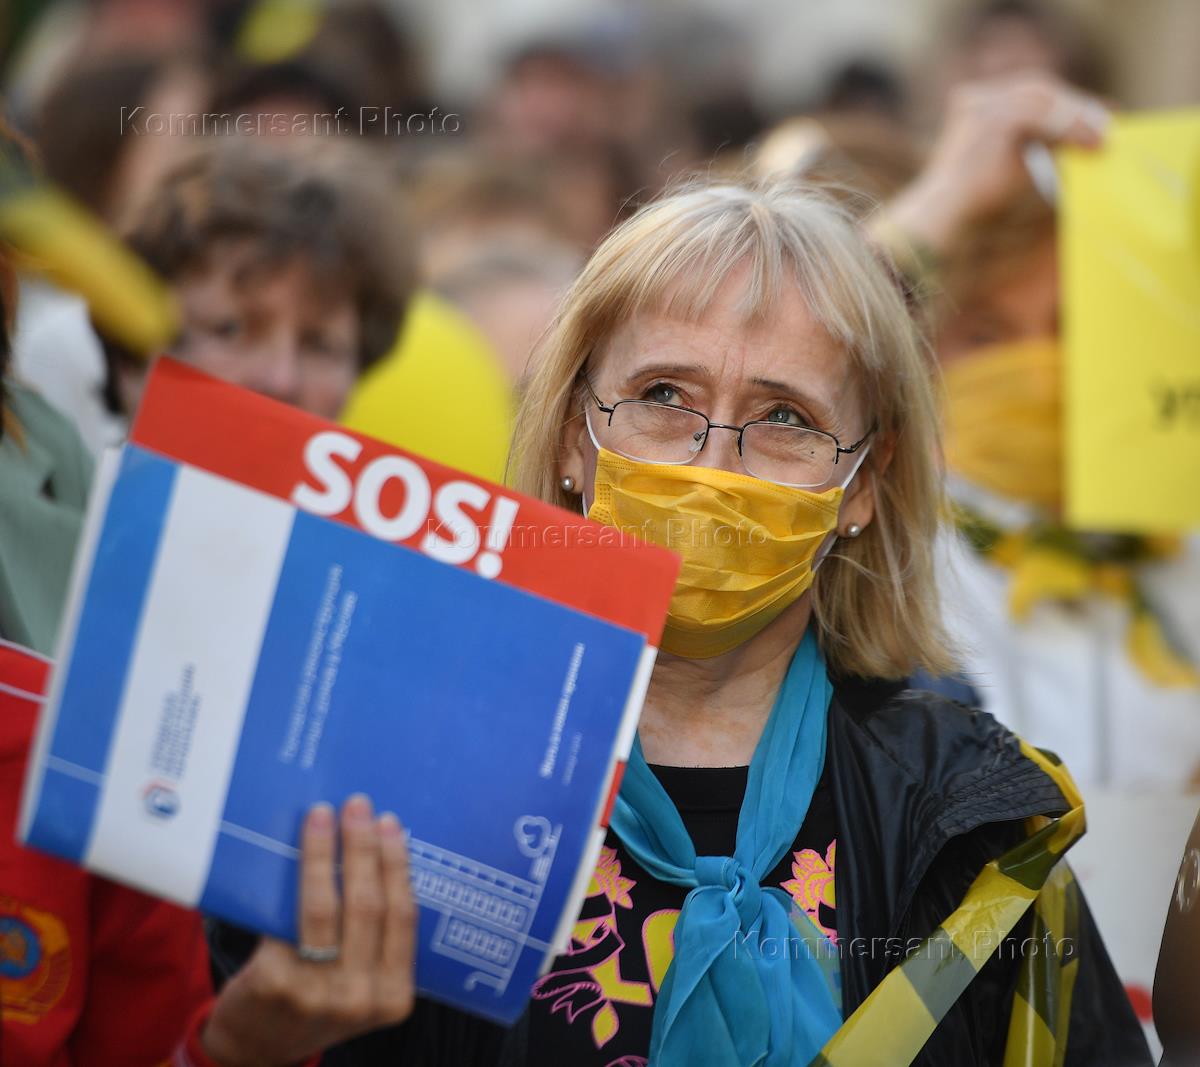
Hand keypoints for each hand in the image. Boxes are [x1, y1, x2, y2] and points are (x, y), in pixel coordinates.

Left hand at [202, 796, 417, 1066]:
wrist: (257, 1049)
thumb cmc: (317, 1000)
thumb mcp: (361, 984)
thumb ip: (374, 939)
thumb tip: (375, 850)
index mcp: (395, 994)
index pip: (403, 916)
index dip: (396, 864)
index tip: (389, 823)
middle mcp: (362, 997)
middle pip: (368, 905)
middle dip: (363, 848)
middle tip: (358, 806)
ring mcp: (318, 994)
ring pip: (325, 908)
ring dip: (324, 854)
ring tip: (321, 816)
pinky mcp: (275, 984)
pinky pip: (287, 923)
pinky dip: (289, 884)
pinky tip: (285, 855)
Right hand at [885, 72, 1108, 253]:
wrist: (941, 221)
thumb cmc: (973, 207)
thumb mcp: (1016, 169)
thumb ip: (1043, 149)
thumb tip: (1087, 142)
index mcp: (977, 106)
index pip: (1033, 96)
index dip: (1070, 105)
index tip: (1104, 118)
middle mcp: (976, 98)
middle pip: (1041, 90)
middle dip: (1079, 106)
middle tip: (1113, 124)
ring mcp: (981, 103)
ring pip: (1044, 99)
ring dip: (1080, 117)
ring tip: (1105, 138)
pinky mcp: (991, 117)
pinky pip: (1042, 114)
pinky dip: (1071, 127)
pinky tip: (1094, 143)